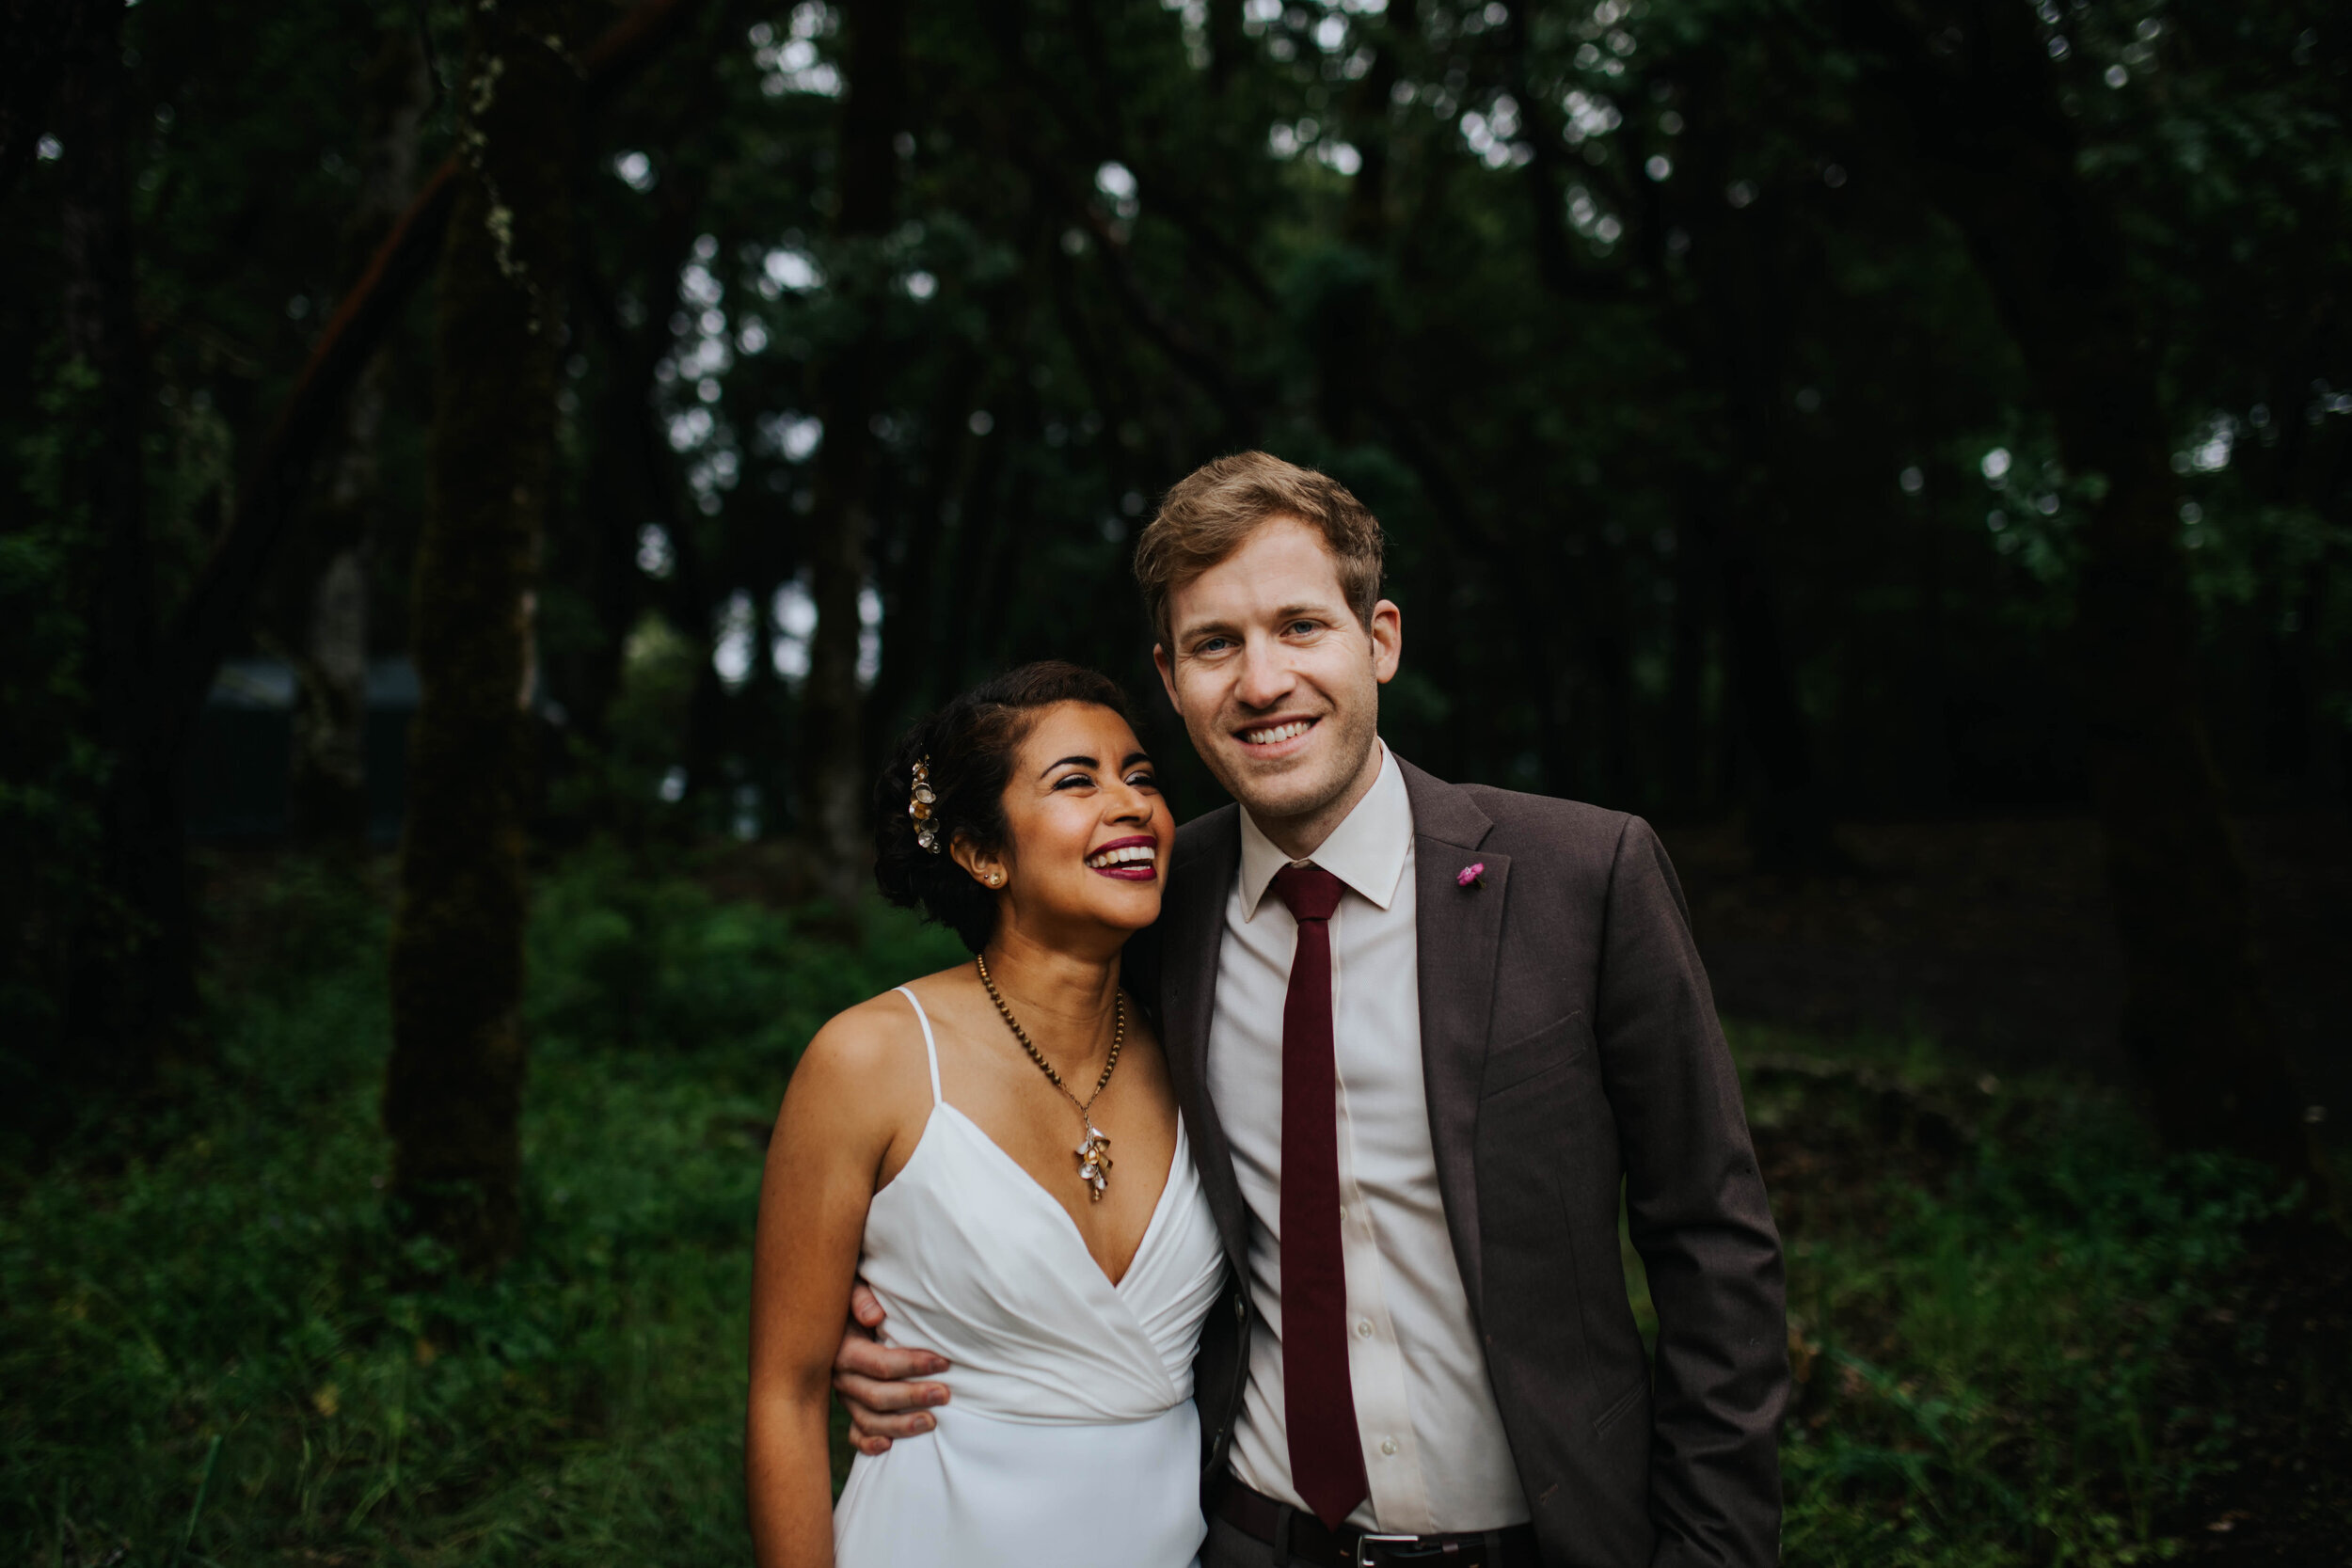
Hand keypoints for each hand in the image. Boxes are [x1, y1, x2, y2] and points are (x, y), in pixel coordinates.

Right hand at [832, 1280, 950, 1454]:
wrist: (835, 1311)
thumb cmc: (855, 1297)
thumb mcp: (852, 1287)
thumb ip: (861, 1297)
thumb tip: (874, 1315)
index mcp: (842, 1348)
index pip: (878, 1364)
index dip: (912, 1365)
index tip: (943, 1362)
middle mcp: (840, 1376)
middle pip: (876, 1396)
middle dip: (913, 1397)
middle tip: (945, 1394)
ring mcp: (844, 1396)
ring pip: (869, 1420)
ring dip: (900, 1425)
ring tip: (932, 1424)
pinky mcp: (849, 1408)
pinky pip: (855, 1434)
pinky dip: (869, 1444)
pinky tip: (888, 1447)